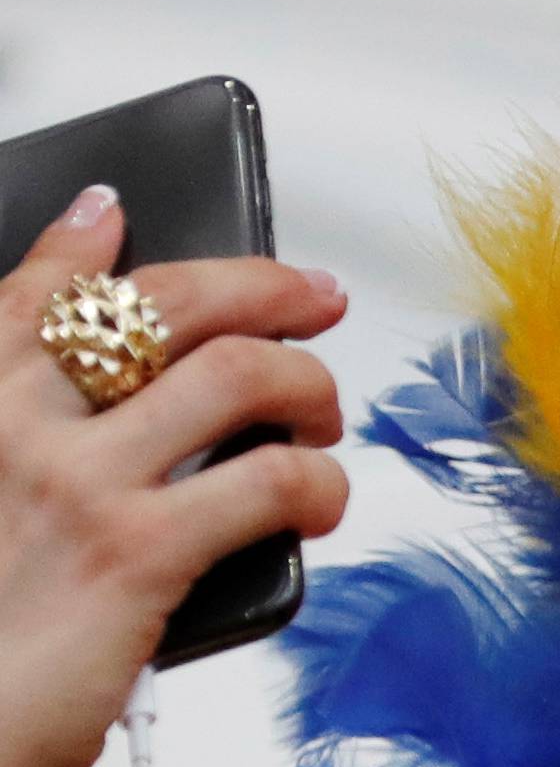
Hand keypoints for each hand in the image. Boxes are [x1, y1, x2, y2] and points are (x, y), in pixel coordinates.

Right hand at [0, 182, 348, 766]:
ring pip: (236, 373)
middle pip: (163, 304)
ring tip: (322, 419)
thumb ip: (25, 439)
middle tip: (312, 300)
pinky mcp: (141, 552)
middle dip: (259, 285)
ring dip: (306, 384)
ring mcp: (82, 482)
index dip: (93, 247)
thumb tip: (92, 394)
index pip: (38, 289)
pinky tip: (320, 500)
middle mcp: (21, 423)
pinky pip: (267, 480)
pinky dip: (317, 482)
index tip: (124, 214)